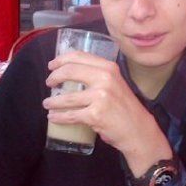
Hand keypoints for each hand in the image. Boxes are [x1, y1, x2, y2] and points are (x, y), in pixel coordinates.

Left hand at [43, 51, 171, 175]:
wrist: (138, 129)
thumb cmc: (125, 107)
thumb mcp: (116, 83)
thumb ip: (99, 75)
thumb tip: (71, 71)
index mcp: (109, 67)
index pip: (79, 56)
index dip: (61, 60)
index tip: (52, 65)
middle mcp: (105, 78)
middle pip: (70, 72)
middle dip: (54, 77)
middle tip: (49, 83)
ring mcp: (100, 97)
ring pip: (67, 97)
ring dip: (52, 101)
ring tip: (47, 104)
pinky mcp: (95, 115)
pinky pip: (70, 115)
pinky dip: (58, 117)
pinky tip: (53, 117)